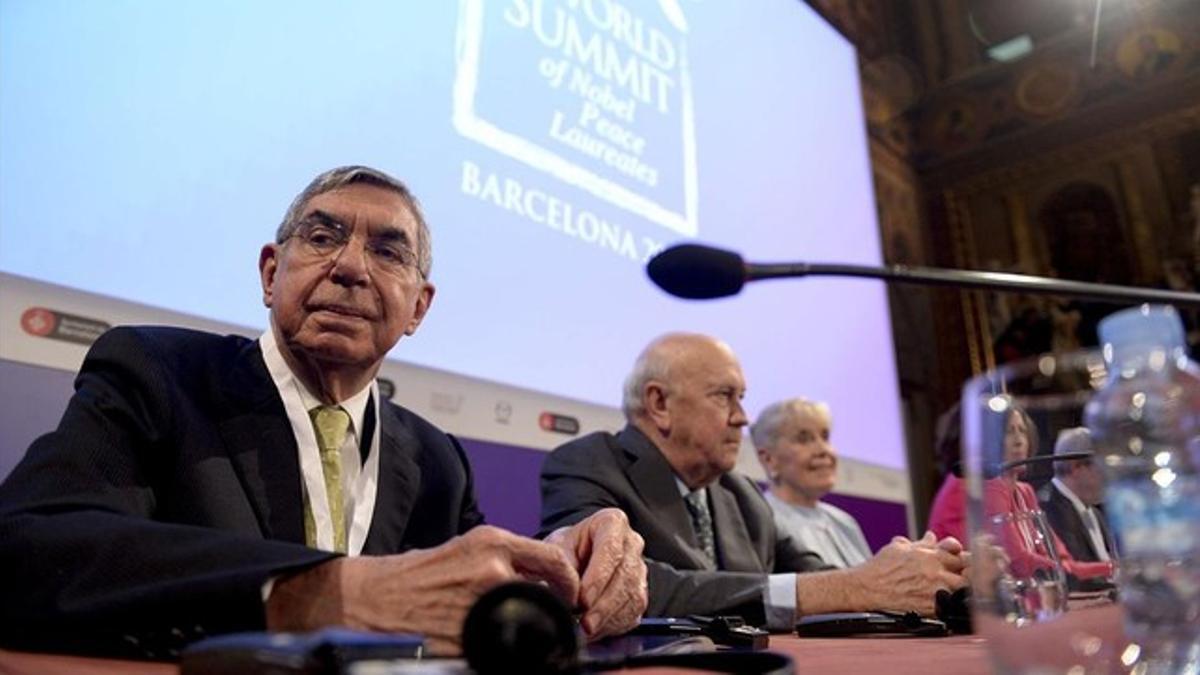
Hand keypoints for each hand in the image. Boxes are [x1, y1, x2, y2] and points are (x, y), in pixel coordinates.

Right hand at [266, 525, 579, 654]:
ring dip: (523, 626)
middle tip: (547, 620)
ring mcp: (481, 603)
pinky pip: (501, 645)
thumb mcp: (464, 551)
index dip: (569, 583)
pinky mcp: (469, 636)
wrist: (370, 599)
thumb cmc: (415, 575)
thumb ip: (503, 560)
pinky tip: (486, 643)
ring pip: (527, 620)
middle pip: (545, 595)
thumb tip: (538, 579)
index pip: (555, 560)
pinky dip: (499, 645)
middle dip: (547, 609)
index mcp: (493, 543)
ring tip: (506, 628)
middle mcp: (492, 569)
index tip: (570, 596)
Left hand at [545, 508, 647, 639]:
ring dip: (608, 617)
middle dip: (603, 603)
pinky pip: (634, 611)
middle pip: (625, 575)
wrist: (577, 557)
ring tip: (587, 629)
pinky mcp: (639, 592)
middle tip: (584, 621)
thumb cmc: (568, 548)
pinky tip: (597, 630)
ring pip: (632, 596)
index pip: (611, 549)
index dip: (598, 577)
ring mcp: (639, 568)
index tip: (582, 599)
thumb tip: (561, 589)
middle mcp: (631, 543)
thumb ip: (560, 565)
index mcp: (612, 523)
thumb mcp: (557, 547)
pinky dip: (614, 624)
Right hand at [851, 533, 967, 615]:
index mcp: (930, 555)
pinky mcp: (932, 608)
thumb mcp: (900, 548)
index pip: (960, 554)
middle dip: (969, 573)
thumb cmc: (880, 568)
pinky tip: (951, 603)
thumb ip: (921, 544)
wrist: (867, 588)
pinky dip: (954, 604)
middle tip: (966, 577)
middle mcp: (936, 572)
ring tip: (958, 590)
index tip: (965, 562)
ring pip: (964, 590)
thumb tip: (932, 537)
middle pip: (968, 572)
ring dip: (964, 589)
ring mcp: (935, 590)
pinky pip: (953, 607)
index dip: (965, 558)